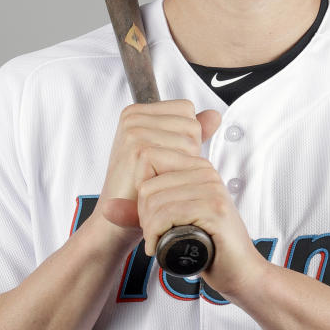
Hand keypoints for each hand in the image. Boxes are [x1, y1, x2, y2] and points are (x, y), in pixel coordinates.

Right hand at [96, 100, 220, 232]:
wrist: (114, 220)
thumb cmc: (139, 189)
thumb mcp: (167, 153)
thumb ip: (189, 132)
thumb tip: (214, 115)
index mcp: (137, 113)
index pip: (186, 109)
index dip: (186, 137)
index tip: (164, 157)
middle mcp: (133, 117)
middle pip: (191, 123)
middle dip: (186, 152)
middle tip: (161, 171)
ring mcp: (134, 130)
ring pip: (191, 138)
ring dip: (184, 164)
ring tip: (160, 177)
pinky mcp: (139, 149)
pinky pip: (184, 153)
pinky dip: (180, 172)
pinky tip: (159, 182)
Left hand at [136, 150, 268, 296]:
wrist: (241, 272)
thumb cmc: (208, 247)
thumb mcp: (171, 221)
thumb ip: (143, 210)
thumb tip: (107, 207)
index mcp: (197, 167)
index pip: (148, 168)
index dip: (143, 201)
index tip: (156, 221)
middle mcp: (206, 173)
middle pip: (148, 187)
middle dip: (145, 218)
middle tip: (160, 236)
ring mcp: (212, 189)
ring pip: (153, 201)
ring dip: (152, 230)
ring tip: (165, 242)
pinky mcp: (214, 208)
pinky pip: (166, 215)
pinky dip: (158, 236)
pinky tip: (166, 247)